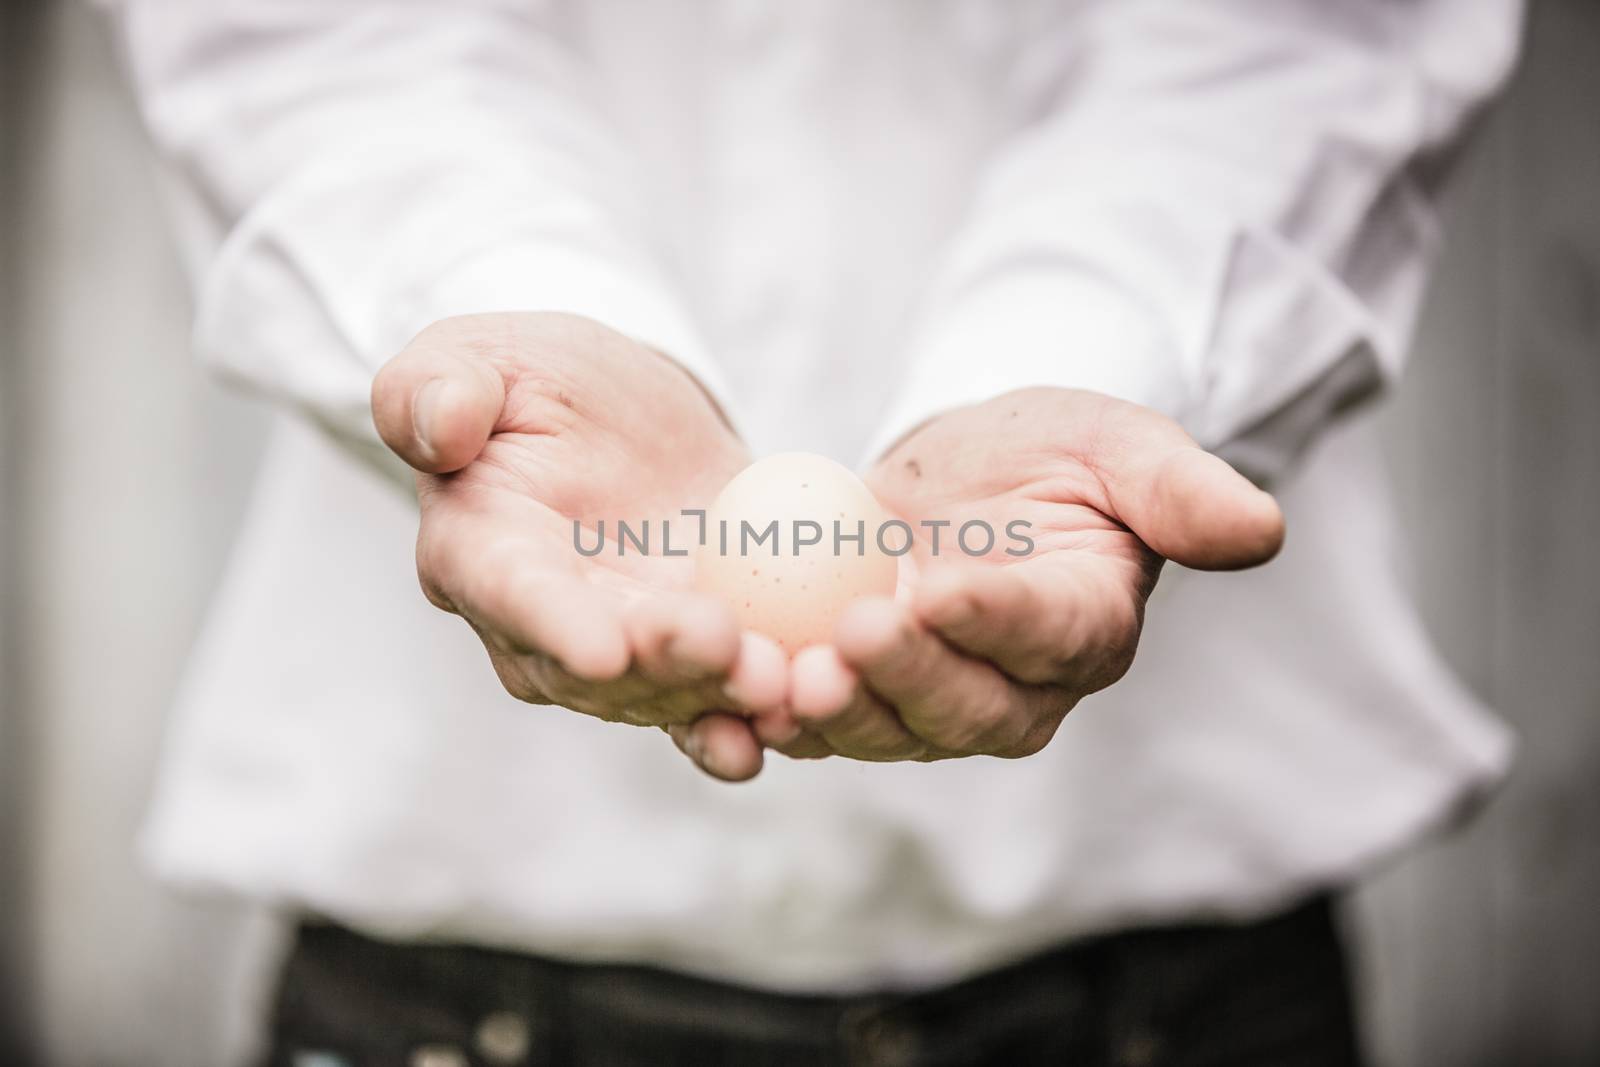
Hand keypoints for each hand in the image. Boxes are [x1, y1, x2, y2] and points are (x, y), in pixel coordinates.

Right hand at [372, 312, 787, 779]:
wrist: (619, 422)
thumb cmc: (533, 382)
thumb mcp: (479, 357)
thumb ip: (437, 389)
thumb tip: (440, 427)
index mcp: (479, 556)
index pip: (512, 595)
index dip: (556, 627)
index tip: (602, 649)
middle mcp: (542, 630)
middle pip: (600, 669)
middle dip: (663, 666)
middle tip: (724, 646)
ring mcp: (624, 652)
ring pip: (667, 693)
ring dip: (722, 696)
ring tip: (780, 683)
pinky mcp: (692, 656)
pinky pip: (719, 699)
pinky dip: (757, 715)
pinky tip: (802, 715)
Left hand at [677, 387, 1284, 764]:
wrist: (967, 477)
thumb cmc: (1054, 451)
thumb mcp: (1119, 444)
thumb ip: (1181, 488)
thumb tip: (1261, 529)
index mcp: (1085, 630)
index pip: (1047, 634)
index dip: (996, 620)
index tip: (940, 587)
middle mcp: (1013, 689)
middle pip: (964, 707)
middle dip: (906, 680)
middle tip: (847, 640)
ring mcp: (931, 701)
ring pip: (885, 727)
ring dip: (834, 711)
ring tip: (780, 678)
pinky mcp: (860, 694)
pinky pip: (820, 713)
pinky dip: (775, 708)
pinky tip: (728, 686)